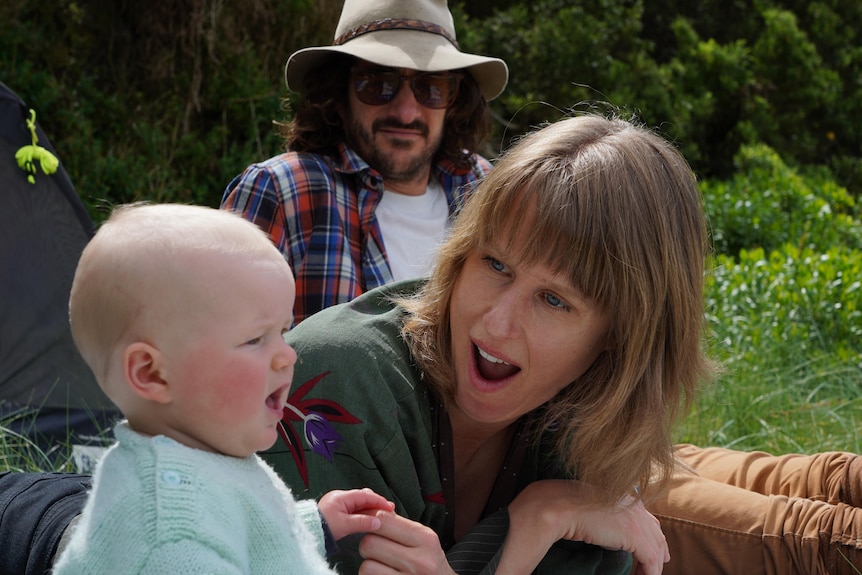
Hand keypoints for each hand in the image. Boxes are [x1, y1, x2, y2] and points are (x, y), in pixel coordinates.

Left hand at [318, 488, 394, 540]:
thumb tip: (377, 522)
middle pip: (363, 497)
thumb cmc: (321, 527)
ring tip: (379, 515)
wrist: (306, 531)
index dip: (379, 501)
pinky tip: (366, 517)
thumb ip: (362, 522)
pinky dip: (362, 511)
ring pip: (358, 503)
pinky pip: (353, 508)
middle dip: (376, 503)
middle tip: (387, 510)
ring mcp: (337, 503)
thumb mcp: (345, 525)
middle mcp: (339, 497)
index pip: (366, 495)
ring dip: (369, 508)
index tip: (389, 507)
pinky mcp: (335, 510)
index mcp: (341, 496)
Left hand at [357, 510, 455, 574]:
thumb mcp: (423, 539)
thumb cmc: (430, 561)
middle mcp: (419, 560)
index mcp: (425, 538)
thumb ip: (399, 525)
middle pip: (370, 543)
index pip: (383, 520)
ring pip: (367, 566)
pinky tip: (383, 574)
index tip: (363, 520)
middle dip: (368, 545)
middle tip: (377, 549)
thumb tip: (372, 510)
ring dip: (369, 565)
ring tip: (381, 565)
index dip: (367, 518)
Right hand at [501, 480, 668, 574]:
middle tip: (658, 566)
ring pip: (656, 549)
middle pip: (656, 533)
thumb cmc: (564, 505)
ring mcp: (636, 520)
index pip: (647, 518)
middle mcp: (635, 506)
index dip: (653, 534)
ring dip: (653, 566)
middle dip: (660, 551)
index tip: (654, 548)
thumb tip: (605, 527)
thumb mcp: (589, 506)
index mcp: (624, 496)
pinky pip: (651, 561)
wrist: (558, 505)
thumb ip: (603, 513)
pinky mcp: (635, 536)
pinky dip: (650, 573)